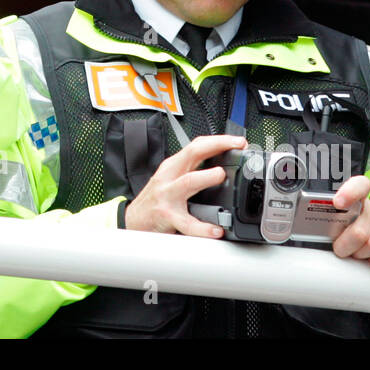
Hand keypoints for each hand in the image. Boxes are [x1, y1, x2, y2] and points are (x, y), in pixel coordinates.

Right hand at [124, 135, 247, 237]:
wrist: (132, 221)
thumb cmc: (154, 201)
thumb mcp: (170, 180)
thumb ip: (192, 172)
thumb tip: (224, 170)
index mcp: (174, 167)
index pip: (197, 145)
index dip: (219, 140)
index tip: (238, 141)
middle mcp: (170, 177)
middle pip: (193, 153)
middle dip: (216, 146)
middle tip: (236, 146)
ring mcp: (168, 195)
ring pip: (188, 182)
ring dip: (206, 177)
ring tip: (220, 175)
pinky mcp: (167, 216)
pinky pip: (187, 223)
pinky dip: (203, 227)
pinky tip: (215, 229)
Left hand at [330, 175, 369, 269]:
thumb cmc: (354, 226)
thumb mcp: (341, 219)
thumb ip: (330, 220)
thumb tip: (312, 231)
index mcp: (358, 200)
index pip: (358, 186)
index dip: (349, 193)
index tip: (338, 203)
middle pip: (359, 232)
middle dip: (344, 246)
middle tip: (340, 248)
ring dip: (360, 255)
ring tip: (356, 251)